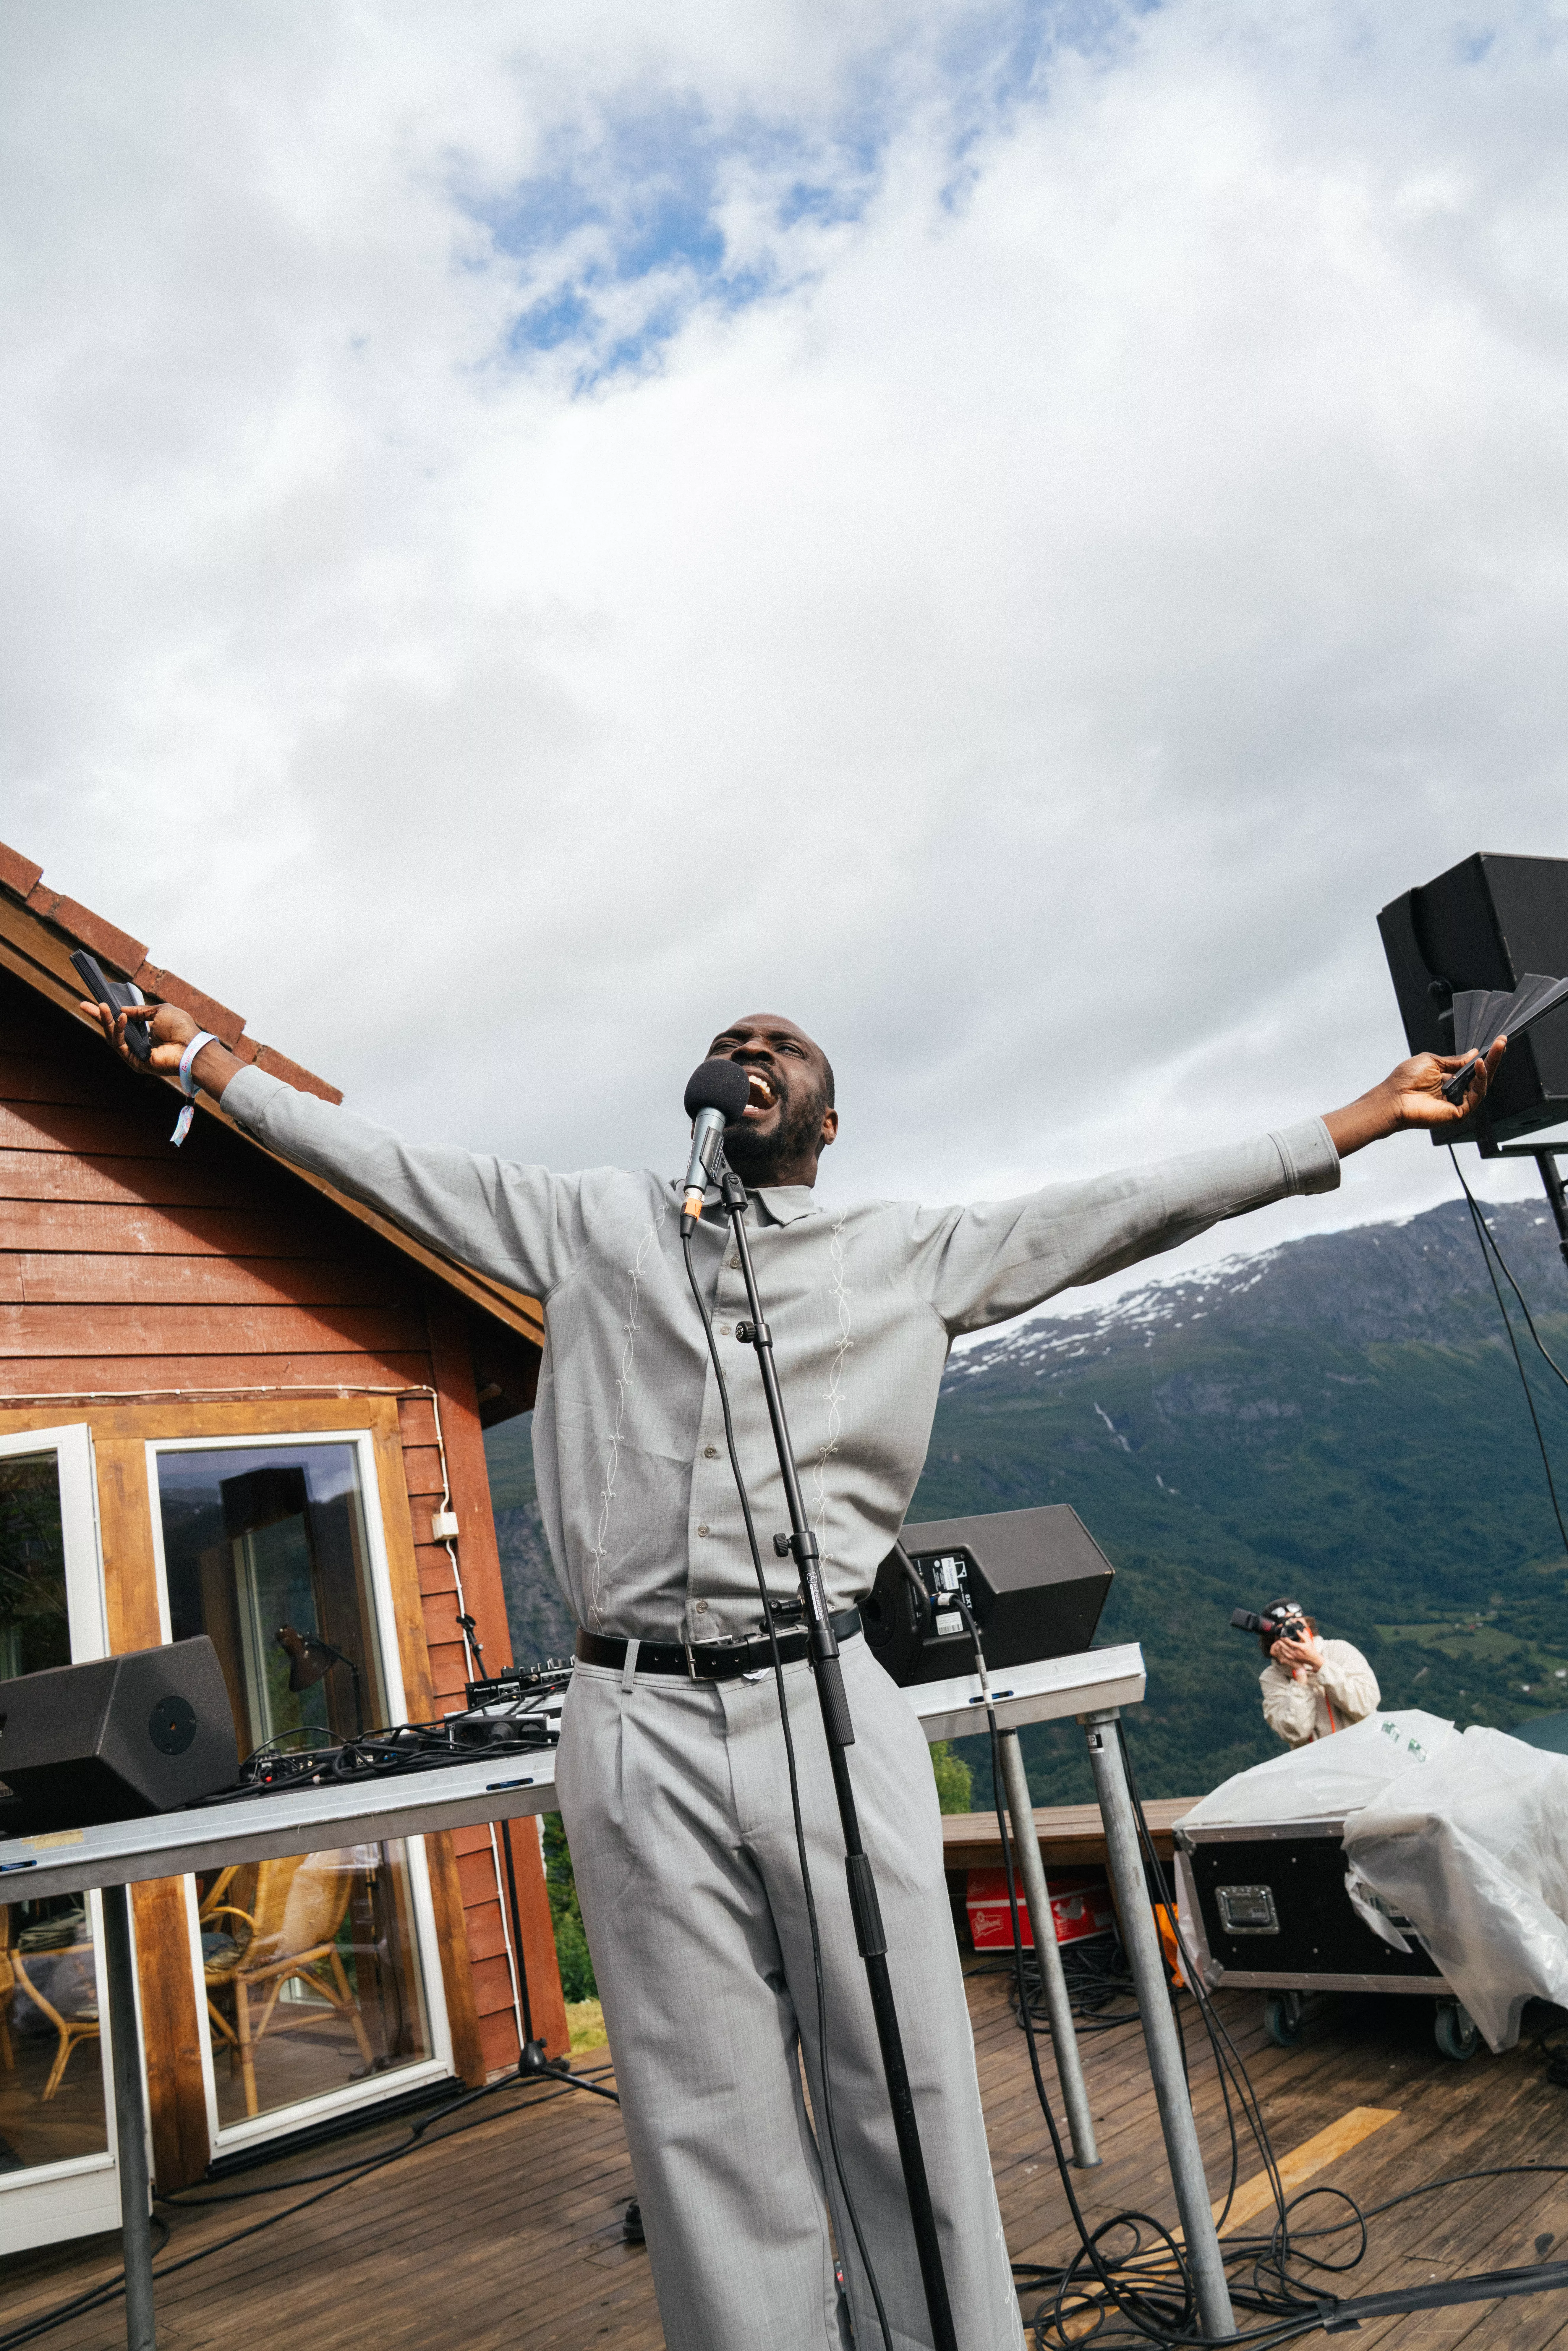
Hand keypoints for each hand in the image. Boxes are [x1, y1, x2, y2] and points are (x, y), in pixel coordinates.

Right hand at [80, 997, 197, 1075]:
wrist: (191, 1046)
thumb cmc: (181, 1028)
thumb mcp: (159, 1011)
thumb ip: (139, 1011)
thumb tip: (121, 1009)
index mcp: (145, 1033)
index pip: (122, 1023)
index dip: (107, 1014)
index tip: (94, 1003)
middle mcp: (139, 1044)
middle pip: (112, 1031)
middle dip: (98, 1017)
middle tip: (84, 1005)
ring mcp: (136, 1054)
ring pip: (113, 1038)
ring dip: (106, 1021)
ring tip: (102, 1007)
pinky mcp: (135, 1062)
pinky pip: (120, 1045)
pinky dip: (118, 1030)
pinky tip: (120, 1018)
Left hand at [1272, 1634, 1324, 1673]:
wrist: (1313, 1659)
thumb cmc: (1311, 1649)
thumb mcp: (1309, 1641)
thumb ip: (1303, 1635)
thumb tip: (1297, 1630)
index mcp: (1301, 1648)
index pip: (1292, 1644)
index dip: (1287, 1640)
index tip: (1283, 1637)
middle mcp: (1297, 1653)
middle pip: (1287, 1648)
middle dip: (1282, 1643)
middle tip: (1279, 1638)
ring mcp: (1296, 1657)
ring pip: (1286, 1652)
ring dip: (1282, 1647)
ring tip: (1279, 1642)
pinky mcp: (1294, 1659)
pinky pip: (1287, 1656)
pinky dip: (1283, 1652)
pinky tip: (1281, 1649)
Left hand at [1323, 1036, 1505, 1157]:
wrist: (1393, 1097)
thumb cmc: (1405, 1081)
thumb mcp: (1433, 1062)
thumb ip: (1455, 1060)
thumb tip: (1473, 1054)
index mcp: (1449, 1080)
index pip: (1473, 1068)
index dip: (1486, 1056)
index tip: (1497, 1042)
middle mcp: (1455, 1092)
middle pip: (1481, 1076)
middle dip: (1493, 1059)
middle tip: (1502, 1043)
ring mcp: (1458, 1104)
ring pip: (1482, 1086)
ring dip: (1490, 1067)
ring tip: (1493, 1051)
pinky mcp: (1458, 1113)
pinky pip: (1476, 1096)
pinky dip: (1480, 1081)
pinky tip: (1479, 1067)